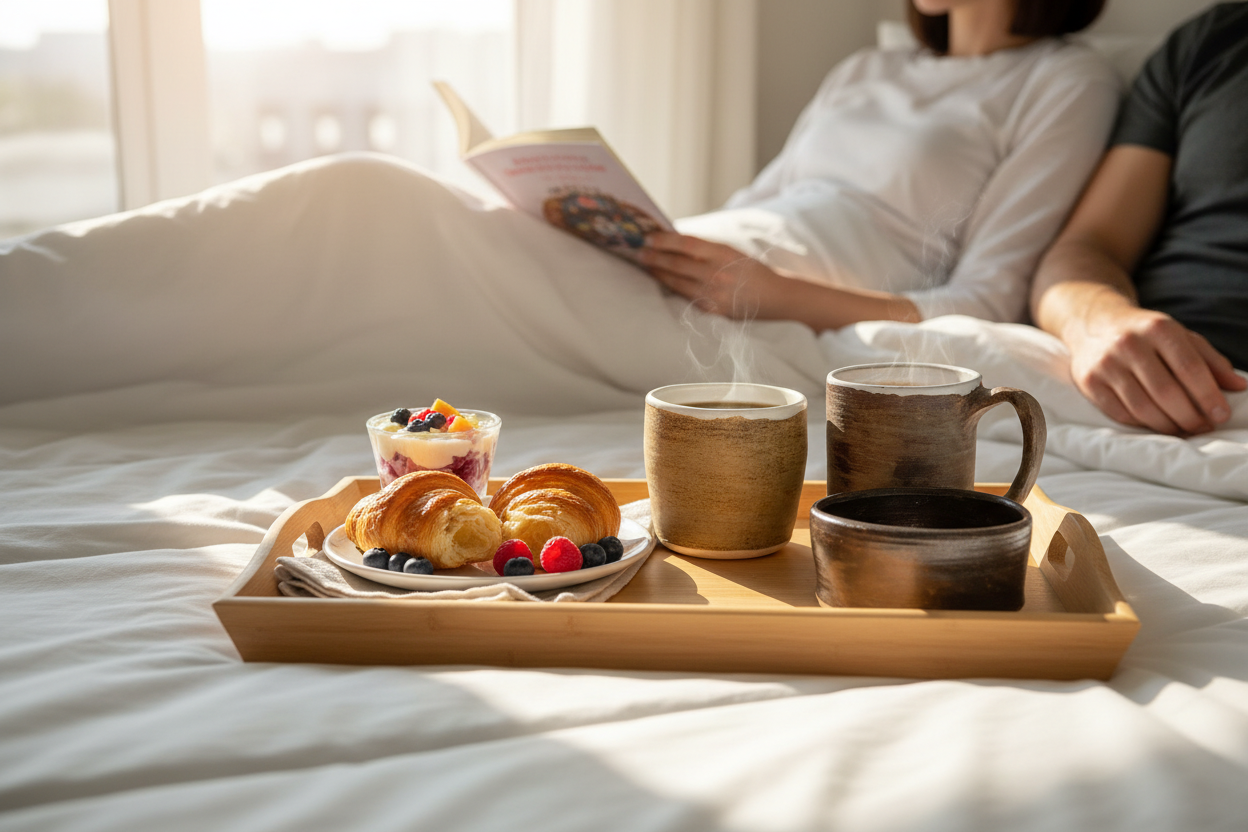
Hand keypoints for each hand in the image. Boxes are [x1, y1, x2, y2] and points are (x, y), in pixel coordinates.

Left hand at [638, 232, 791, 319]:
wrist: (777, 296)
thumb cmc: (752, 270)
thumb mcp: (732, 251)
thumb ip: (706, 247)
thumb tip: (675, 239)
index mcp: (724, 253)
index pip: (687, 243)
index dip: (665, 240)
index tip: (649, 236)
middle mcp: (718, 273)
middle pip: (678, 263)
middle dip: (655, 257)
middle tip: (639, 252)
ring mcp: (715, 293)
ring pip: (678, 282)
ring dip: (659, 273)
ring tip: (646, 266)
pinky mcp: (714, 310)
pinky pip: (687, 297)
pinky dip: (673, 289)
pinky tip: (663, 283)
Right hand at [1067, 306, 1245, 434]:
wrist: (1094, 323)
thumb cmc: (1146, 334)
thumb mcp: (1180, 337)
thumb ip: (1210, 360)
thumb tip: (1239, 386)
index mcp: (1158, 328)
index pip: (1189, 367)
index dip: (1208, 395)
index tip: (1221, 415)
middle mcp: (1129, 344)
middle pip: (1166, 391)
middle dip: (1189, 416)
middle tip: (1202, 427)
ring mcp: (1106, 363)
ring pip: (1142, 406)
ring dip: (1168, 425)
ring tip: (1183, 430)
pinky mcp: (1089, 381)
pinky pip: (1120, 412)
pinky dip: (1142, 424)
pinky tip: (1157, 425)